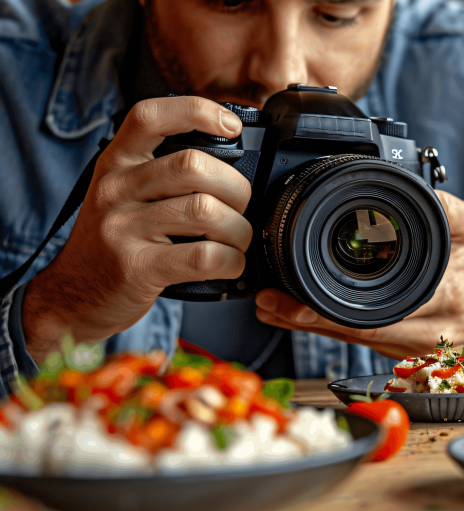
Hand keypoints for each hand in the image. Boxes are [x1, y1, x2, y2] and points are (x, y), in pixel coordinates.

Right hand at [23, 97, 251, 362]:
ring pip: (206, 211)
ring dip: (239, 230)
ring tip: (237, 241)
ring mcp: (123, 227)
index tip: (231, 126)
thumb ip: (161, 173)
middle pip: (194, 166)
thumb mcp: (124, 195)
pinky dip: (231, 261)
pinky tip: (230, 263)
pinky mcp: (137, 267)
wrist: (71, 297)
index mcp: (116, 163)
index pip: (150, 116)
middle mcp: (116, 188)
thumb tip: (231, 160)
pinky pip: (204, 256)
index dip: (197, 111)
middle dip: (237, 188)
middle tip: (240, 208)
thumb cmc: (114, 243)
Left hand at [254, 191, 463, 373]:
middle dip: (306, 319)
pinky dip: (327, 330)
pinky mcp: (402, 356)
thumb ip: (444, 206)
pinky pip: (359, 344)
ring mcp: (411, 350)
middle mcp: (425, 332)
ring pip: (351, 341)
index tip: (293, 300)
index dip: (331, 310)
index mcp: (445, 299)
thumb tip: (408, 180)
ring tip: (270, 307)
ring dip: (308, 325)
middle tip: (267, 303)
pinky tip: (296, 317)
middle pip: (355, 331)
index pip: (381, 310)